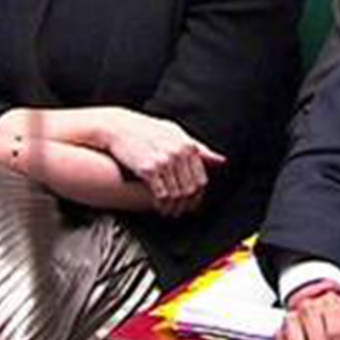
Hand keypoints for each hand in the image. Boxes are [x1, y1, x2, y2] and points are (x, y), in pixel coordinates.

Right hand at [105, 113, 223, 216]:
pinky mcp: (148, 168)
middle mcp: (178, 153)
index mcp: (188, 146)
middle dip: (187, 205)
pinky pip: (161, 194)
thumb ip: (199, 148)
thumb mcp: (175, 133)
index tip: (192, 204)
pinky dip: (162, 205)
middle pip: (191, 189)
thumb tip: (222, 161)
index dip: (198, 196)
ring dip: (174, 207)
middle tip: (181, 212)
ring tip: (170, 212)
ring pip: (177, 194)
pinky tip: (159, 208)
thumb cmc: (147, 130)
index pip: (201, 179)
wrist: (117, 127)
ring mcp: (164, 161)